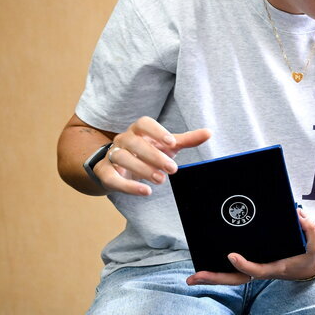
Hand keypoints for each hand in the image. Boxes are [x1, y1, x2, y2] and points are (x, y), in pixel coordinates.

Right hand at [95, 117, 211, 195]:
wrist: (119, 167)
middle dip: (154, 156)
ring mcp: (112, 155)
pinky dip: (128, 185)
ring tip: (160, 180)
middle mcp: (123, 140)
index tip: (172, 143)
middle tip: (172, 169)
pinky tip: (146, 191)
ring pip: (122, 158)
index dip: (157, 131)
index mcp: (138, 130)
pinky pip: (112, 177)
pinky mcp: (105, 172)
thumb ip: (187, 140)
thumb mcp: (167, 146)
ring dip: (142, 169)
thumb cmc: (147, 152)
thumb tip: (209, 132)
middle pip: (134, 143)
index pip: (143, 123)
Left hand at [186, 209, 314, 285]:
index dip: (244, 264)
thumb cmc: (309, 256)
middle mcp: (261, 270)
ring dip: (212, 277)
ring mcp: (254, 269)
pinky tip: (204, 265)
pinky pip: (233, 270)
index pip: (256, 270)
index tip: (231, 256)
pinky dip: (218, 270)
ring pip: (231, 277)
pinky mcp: (252, 265)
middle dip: (215, 279)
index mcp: (275, 268)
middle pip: (235, 279)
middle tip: (194, 277)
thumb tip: (298, 214)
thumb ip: (310, 231)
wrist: (309, 266)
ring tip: (193, 277)